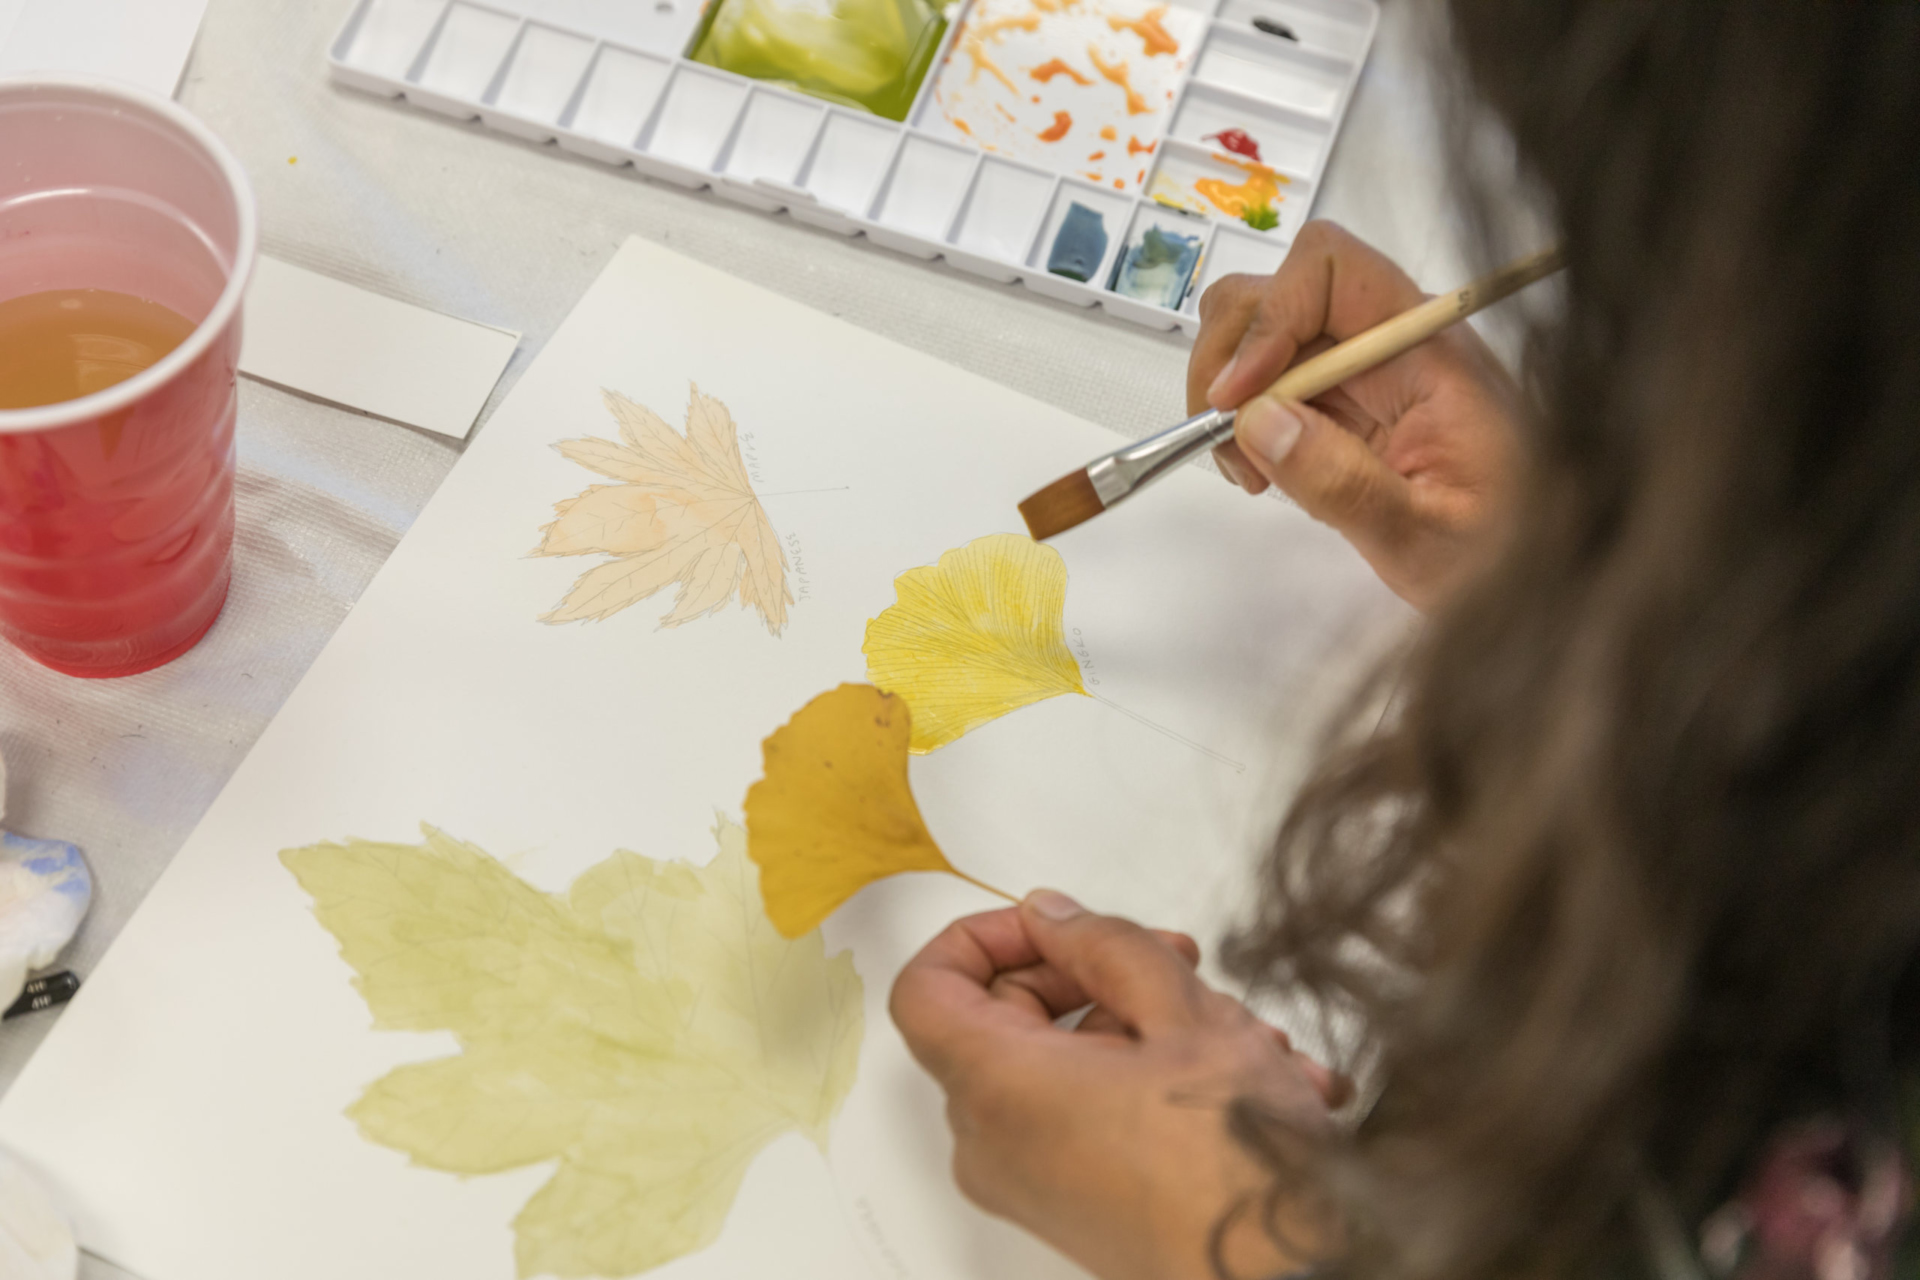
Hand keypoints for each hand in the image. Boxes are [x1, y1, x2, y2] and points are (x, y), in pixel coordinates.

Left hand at [890, 892, 1345, 1279]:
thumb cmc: (1238, 1177)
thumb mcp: (1185, 1017)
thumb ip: (1107, 945)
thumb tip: (1057, 916)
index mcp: (998, 1088)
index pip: (927, 986)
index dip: (983, 936)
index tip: (1051, 922)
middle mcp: (997, 1142)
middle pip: (1008, 1018)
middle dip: (1100, 976)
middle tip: (1177, 962)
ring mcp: (1033, 1179)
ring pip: (1070, 1062)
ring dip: (1154, 1030)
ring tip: (1246, 1035)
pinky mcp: (1074, 1201)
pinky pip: (1092, 1112)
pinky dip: (1156, 1082)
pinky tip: (1247, 1078)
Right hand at [1191, 221, 1522, 611]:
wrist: (1549, 578)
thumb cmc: (1510, 556)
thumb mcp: (1426, 536)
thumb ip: (1344, 482)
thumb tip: (1259, 421)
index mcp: (1429, 351)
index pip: (1332, 268)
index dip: (1270, 315)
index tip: (1238, 396)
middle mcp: (1394, 345)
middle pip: (1282, 289)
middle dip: (1233, 354)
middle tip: (1223, 436)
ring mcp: (1368, 375)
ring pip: (1267, 335)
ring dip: (1232, 393)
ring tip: (1246, 468)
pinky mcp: (1352, 409)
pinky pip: (1277, 387)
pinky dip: (1247, 423)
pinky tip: (1263, 474)